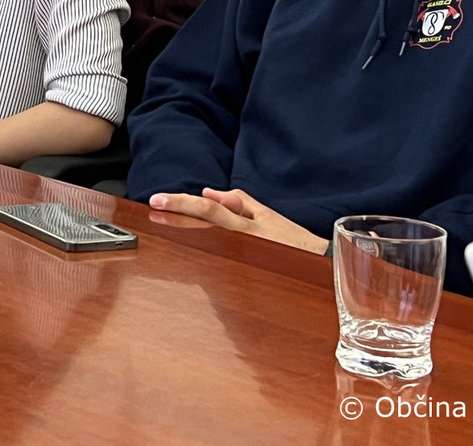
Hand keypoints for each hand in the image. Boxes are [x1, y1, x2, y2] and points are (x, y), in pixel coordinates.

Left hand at [148, 188, 328, 253]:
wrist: (320, 268)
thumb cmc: (293, 242)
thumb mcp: (267, 216)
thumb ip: (238, 203)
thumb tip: (208, 193)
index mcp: (244, 224)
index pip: (207, 209)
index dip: (181, 204)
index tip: (158, 200)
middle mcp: (239, 241)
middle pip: (201, 225)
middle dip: (175, 217)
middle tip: (153, 210)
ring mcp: (239, 260)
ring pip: (205, 246)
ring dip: (183, 236)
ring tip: (162, 225)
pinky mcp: (242, 279)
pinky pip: (216, 268)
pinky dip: (200, 260)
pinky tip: (185, 258)